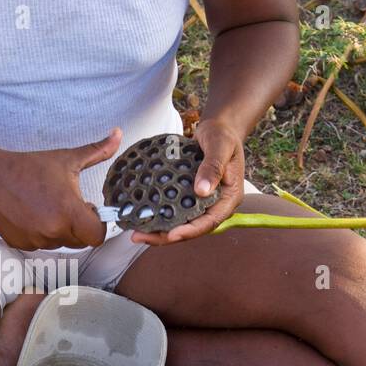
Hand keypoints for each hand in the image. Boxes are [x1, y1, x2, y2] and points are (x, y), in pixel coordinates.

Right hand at [0, 129, 122, 250]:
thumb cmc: (29, 168)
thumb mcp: (66, 159)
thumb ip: (97, 151)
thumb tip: (118, 134)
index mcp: (69, 212)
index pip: (97, 236)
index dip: (97, 224)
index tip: (90, 210)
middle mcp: (54, 230)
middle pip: (80, 240)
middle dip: (78, 226)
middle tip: (67, 205)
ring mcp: (36, 240)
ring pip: (59, 242)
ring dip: (59, 230)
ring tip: (46, 206)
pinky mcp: (22, 244)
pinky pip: (40, 244)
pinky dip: (40, 233)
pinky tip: (31, 213)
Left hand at [130, 119, 244, 245]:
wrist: (218, 129)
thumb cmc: (222, 135)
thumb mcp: (221, 146)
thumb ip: (213, 166)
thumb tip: (201, 190)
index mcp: (229, 198)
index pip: (210, 221)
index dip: (190, 231)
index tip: (170, 235)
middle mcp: (216, 205)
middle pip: (193, 228)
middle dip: (167, 236)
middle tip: (140, 236)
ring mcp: (203, 202)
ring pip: (182, 222)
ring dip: (160, 230)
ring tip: (136, 233)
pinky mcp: (190, 197)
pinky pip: (176, 210)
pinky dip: (160, 215)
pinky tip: (142, 216)